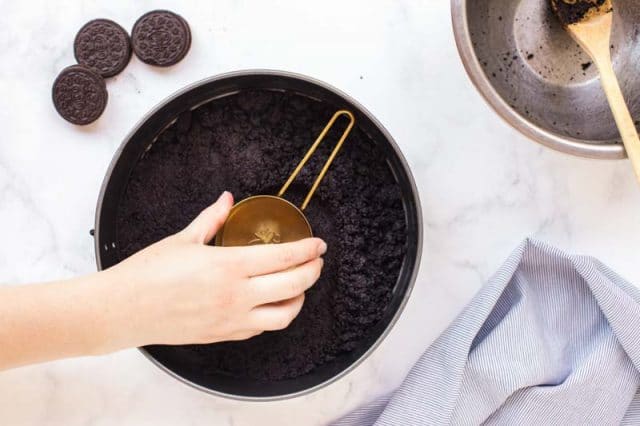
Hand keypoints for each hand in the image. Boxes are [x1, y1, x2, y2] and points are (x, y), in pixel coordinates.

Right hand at [102, 191, 325, 348]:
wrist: (123, 310)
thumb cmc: (148, 274)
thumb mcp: (183, 240)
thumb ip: (211, 219)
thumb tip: (226, 199)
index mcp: (228, 266)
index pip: (284, 258)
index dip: (308, 250)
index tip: (318, 244)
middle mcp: (236, 296)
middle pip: (294, 286)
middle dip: (313, 272)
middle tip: (317, 261)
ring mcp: (232, 320)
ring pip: (285, 315)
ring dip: (299, 299)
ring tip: (300, 285)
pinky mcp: (224, 335)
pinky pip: (261, 328)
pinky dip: (274, 315)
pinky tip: (271, 303)